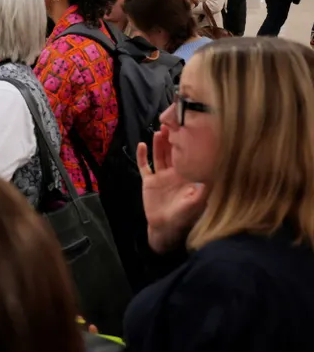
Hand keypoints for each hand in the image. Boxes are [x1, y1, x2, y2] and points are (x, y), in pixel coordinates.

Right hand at [136, 127, 207, 252]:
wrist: (165, 227)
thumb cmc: (183, 216)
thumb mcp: (195, 203)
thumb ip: (201, 191)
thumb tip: (211, 178)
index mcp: (187, 176)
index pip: (187, 156)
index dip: (187, 144)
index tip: (187, 131)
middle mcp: (175, 173)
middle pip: (173, 152)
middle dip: (173, 139)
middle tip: (172, 124)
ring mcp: (161, 176)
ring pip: (160, 155)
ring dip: (159, 144)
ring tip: (160, 131)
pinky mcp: (149, 181)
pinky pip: (144, 166)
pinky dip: (142, 156)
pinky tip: (141, 145)